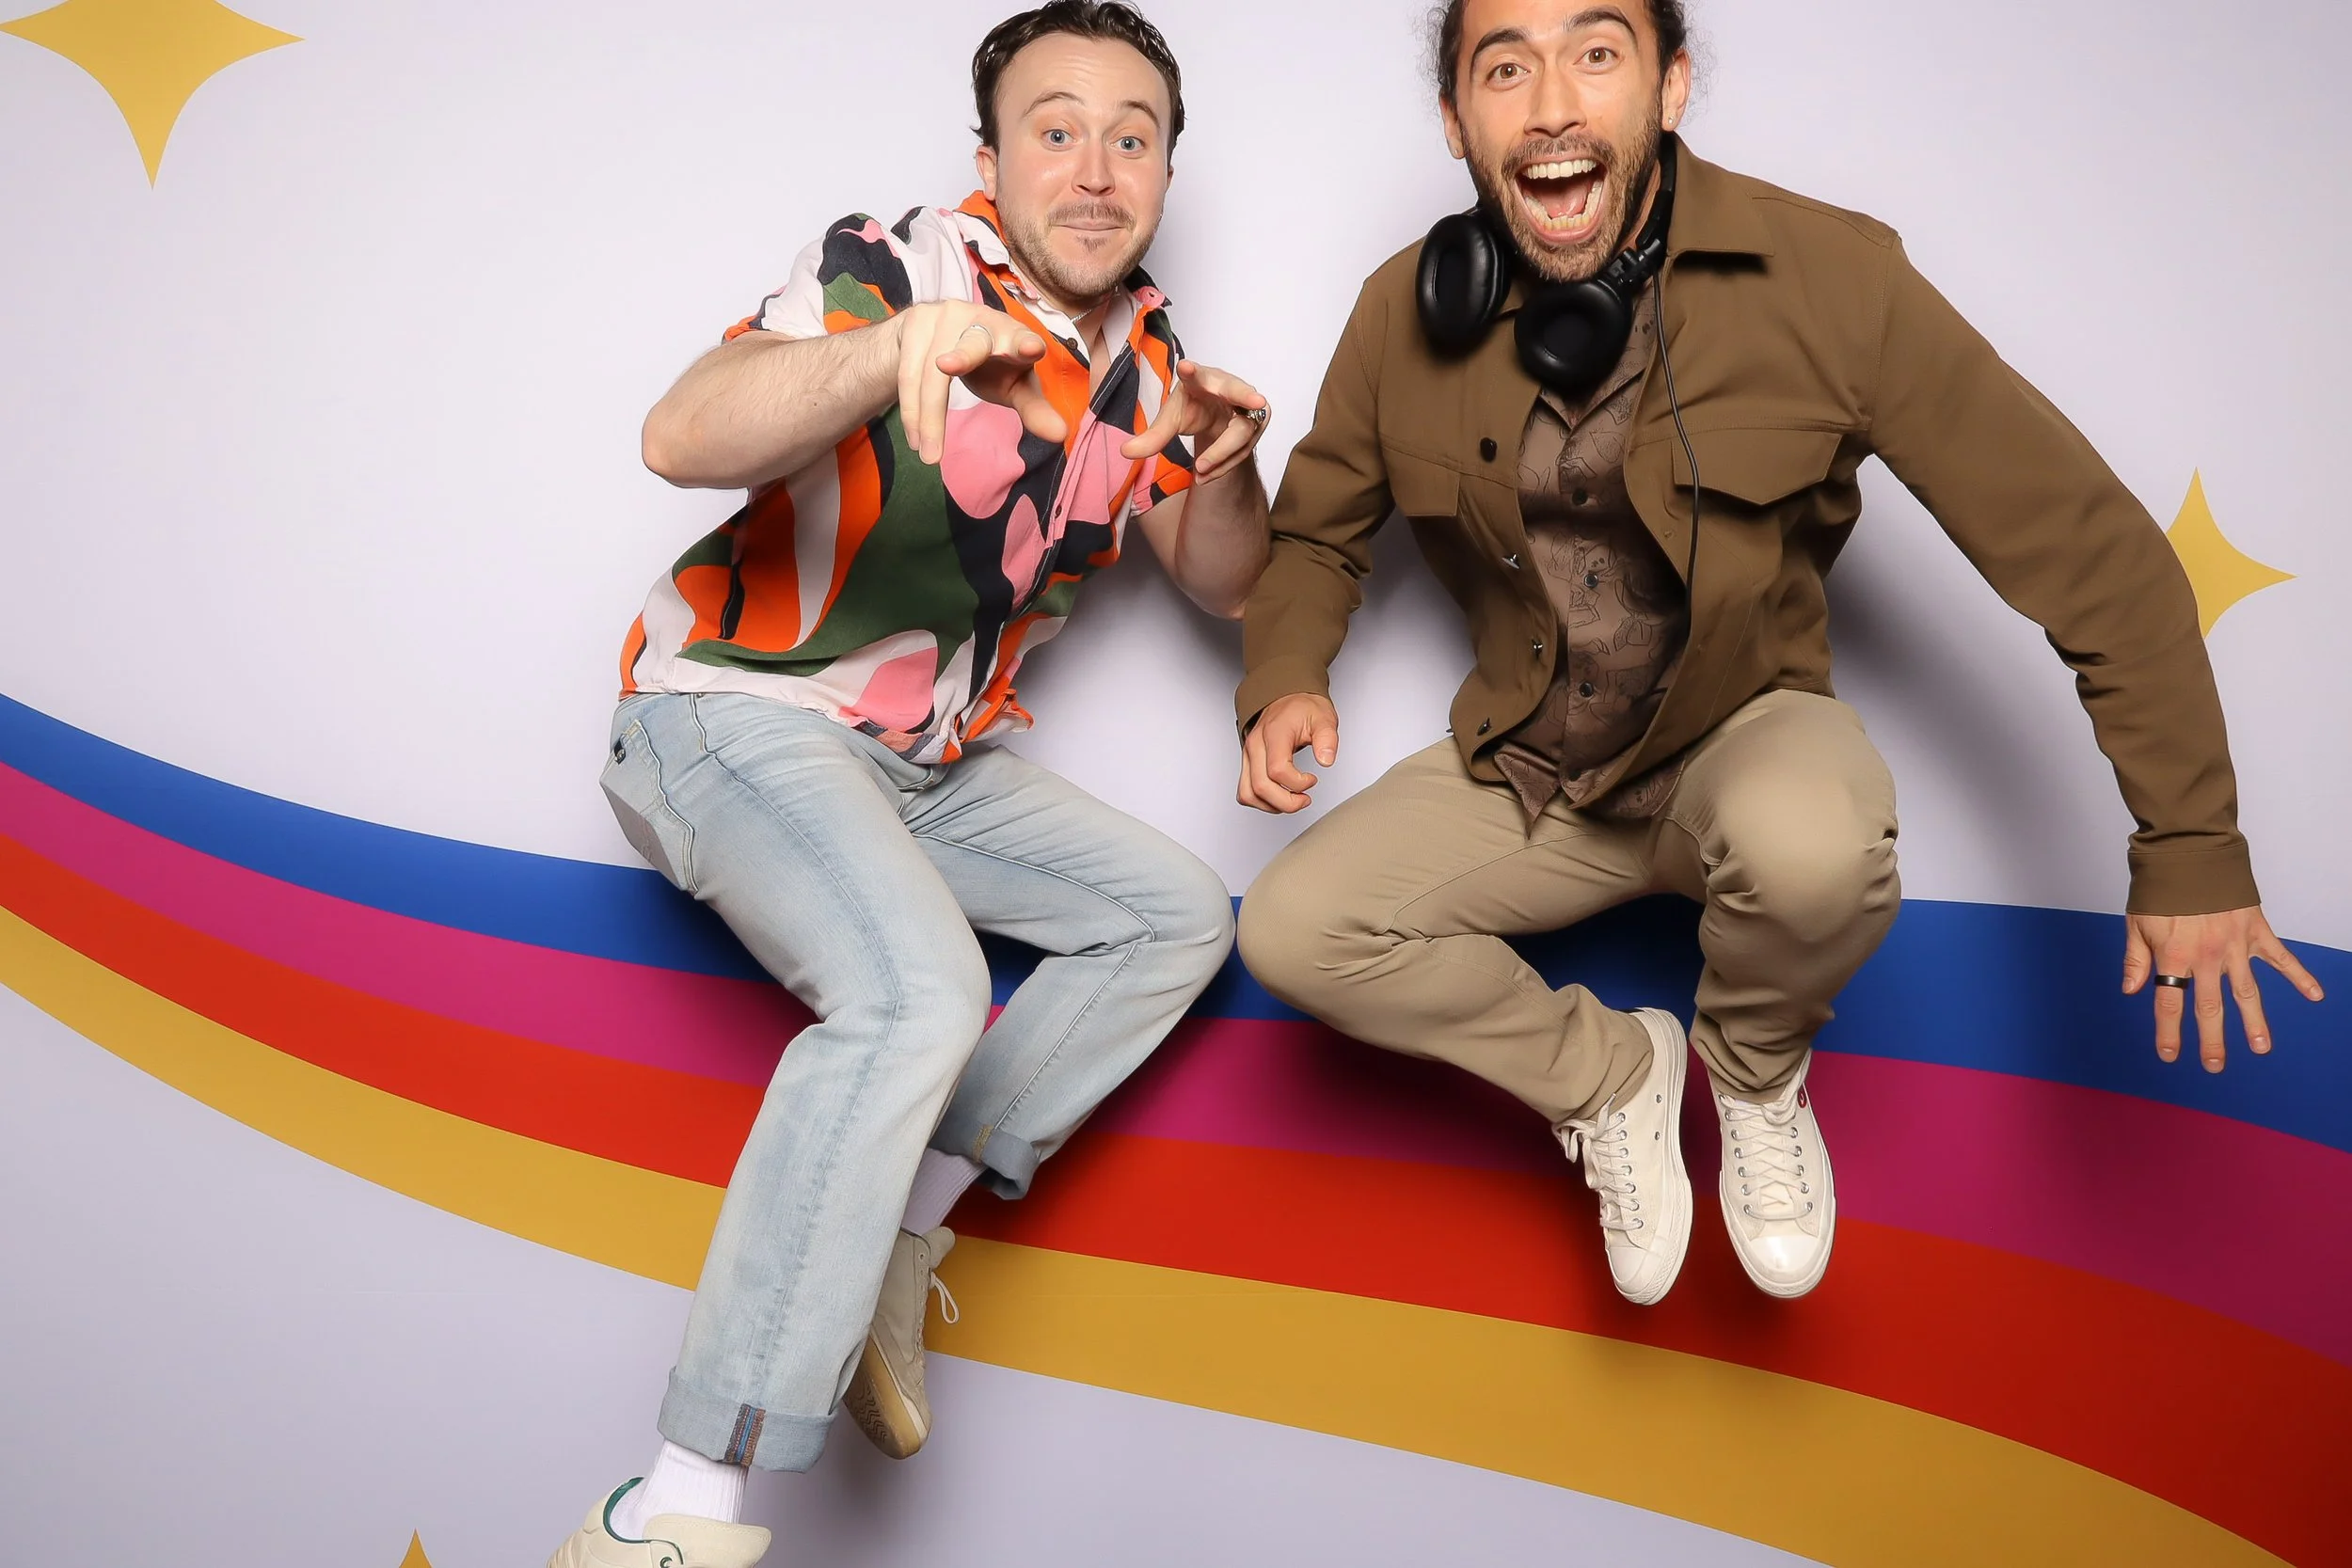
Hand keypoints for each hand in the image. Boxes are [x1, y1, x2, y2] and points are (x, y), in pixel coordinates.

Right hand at [894, 301, 1067, 465]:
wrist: (938, 338)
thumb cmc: (990, 365)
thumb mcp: (1013, 387)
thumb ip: (1034, 409)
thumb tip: (1061, 435)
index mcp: (1012, 334)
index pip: (1021, 339)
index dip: (1026, 343)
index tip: (1032, 348)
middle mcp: (979, 319)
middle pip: (971, 344)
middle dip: (961, 355)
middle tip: (947, 366)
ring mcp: (944, 317)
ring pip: (931, 371)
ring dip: (927, 416)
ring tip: (929, 457)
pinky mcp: (916, 324)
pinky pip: (909, 373)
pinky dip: (912, 411)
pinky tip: (916, 440)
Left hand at [1122, 359, 1268, 482]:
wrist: (1217, 417)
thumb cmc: (1194, 408)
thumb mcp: (1171, 421)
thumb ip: (1153, 437)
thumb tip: (1125, 452)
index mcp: (1200, 380)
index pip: (1195, 374)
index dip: (1191, 371)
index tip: (1185, 366)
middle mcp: (1227, 387)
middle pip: (1238, 392)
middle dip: (1247, 396)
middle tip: (1257, 402)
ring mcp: (1246, 406)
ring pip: (1242, 432)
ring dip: (1221, 455)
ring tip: (1199, 471)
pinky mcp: (1256, 425)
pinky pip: (1244, 449)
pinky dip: (1224, 465)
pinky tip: (1205, 476)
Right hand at [1238, 693, 1338, 812]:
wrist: (1287, 698)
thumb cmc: (1302, 708)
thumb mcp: (1323, 718)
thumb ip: (1327, 738)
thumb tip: (1326, 760)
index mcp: (1274, 733)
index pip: (1277, 770)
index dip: (1298, 783)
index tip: (1313, 779)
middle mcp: (1255, 745)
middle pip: (1261, 787)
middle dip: (1286, 802)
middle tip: (1304, 799)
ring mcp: (1248, 755)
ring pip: (1248, 794)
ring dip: (1272, 805)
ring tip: (1292, 800)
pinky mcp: (1247, 763)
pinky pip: (1245, 791)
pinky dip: (1261, 801)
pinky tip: (1279, 797)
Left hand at [2121, 906, 2323, 1070]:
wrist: (2190, 852)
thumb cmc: (2159, 888)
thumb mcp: (2136, 922)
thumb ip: (2136, 959)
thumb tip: (2130, 991)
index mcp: (2174, 956)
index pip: (2169, 1004)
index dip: (2169, 1032)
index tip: (2170, 1055)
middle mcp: (2206, 957)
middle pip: (2209, 1007)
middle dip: (2212, 1040)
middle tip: (2215, 1065)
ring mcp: (2234, 946)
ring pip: (2247, 992)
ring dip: (2254, 1022)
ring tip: (2260, 1047)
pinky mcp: (2255, 931)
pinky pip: (2281, 958)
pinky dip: (2299, 975)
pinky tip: (2315, 995)